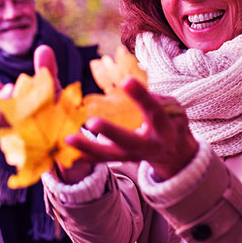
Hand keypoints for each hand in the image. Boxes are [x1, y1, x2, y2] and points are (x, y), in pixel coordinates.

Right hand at [0, 45, 95, 183]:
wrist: (70, 143)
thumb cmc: (55, 111)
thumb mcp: (53, 89)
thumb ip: (47, 71)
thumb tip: (43, 48)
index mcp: (11, 108)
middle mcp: (12, 126)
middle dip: (3, 103)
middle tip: (11, 88)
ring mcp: (22, 144)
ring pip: (12, 135)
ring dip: (21, 122)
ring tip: (32, 109)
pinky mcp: (37, 159)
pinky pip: (35, 153)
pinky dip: (43, 144)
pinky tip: (54, 136)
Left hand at [66, 78, 197, 179]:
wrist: (177, 156)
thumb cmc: (172, 124)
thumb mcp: (173, 109)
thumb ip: (156, 99)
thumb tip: (132, 88)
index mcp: (164, 129)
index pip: (154, 110)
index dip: (142, 96)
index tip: (127, 81)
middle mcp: (149, 145)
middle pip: (128, 140)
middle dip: (111, 132)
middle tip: (92, 122)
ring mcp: (133, 156)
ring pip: (109, 155)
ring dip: (88, 147)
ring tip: (68, 139)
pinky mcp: (122, 161)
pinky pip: (101, 160)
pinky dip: (84, 157)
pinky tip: (65, 152)